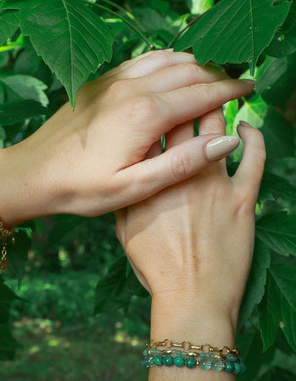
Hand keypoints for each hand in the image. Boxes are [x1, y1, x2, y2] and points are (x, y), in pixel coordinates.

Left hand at [0, 50, 255, 223]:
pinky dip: (166, 60)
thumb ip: (182, 163)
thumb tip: (225, 141)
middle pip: (189, 70)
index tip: (251, 88)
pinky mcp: (100, 81)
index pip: (203, 93)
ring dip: (194, 64)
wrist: (33, 173)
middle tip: (236, 85)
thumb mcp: (135, 187)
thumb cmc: (81, 188)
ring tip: (211, 77)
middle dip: (217, 75)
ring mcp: (114, 80)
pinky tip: (171, 70)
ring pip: (167, 59)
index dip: (231, 90)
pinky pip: (143, 60)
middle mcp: (132, 88)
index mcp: (146, 114)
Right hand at [115, 110, 264, 329]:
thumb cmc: (157, 270)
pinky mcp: (243, 198)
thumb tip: (128, 173)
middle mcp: (179, 174)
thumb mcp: (125, 233)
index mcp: (148, 181)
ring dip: (218, 106)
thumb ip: (126, 198)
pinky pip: (255, 158)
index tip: (157, 98)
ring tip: (219, 94)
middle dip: (185, 95)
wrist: (192, 298)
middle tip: (191, 82)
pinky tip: (248, 128)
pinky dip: (253, 137)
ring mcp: (213, 184)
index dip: (152, 110)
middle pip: (181, 120)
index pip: (148, 134)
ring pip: (217, 128)